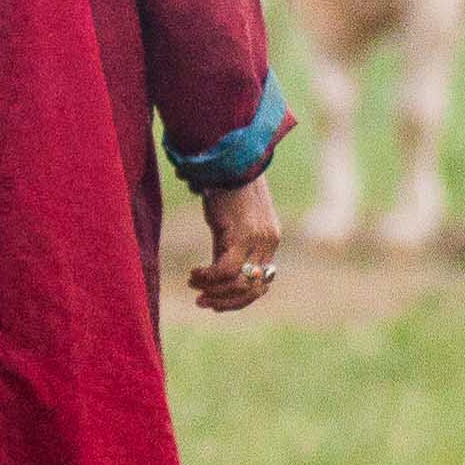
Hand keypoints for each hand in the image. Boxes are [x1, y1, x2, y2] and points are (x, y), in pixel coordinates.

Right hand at [188, 179, 282, 311]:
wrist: (228, 162)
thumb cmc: (226, 189)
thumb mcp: (229, 225)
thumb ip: (227, 250)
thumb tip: (214, 276)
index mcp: (269, 242)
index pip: (261, 285)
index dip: (239, 300)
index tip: (215, 302)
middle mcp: (268, 243)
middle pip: (253, 289)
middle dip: (226, 301)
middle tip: (202, 301)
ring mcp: (258, 240)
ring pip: (239, 283)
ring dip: (213, 290)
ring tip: (194, 285)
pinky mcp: (243, 235)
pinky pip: (225, 270)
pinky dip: (207, 277)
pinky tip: (194, 273)